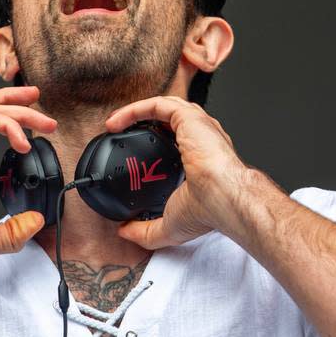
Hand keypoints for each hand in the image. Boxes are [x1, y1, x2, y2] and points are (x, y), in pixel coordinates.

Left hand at [105, 96, 250, 248]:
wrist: (222, 198)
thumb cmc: (208, 210)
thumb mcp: (169, 226)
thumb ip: (146, 231)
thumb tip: (124, 232)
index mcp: (200, 160)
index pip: (175, 142)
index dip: (150, 144)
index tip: (129, 155)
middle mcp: (200, 139)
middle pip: (167, 121)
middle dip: (141, 124)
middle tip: (118, 135)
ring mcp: (196, 126)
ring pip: (163, 107)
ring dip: (135, 113)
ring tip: (113, 124)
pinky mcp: (189, 117)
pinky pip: (158, 104)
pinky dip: (135, 109)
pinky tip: (116, 121)